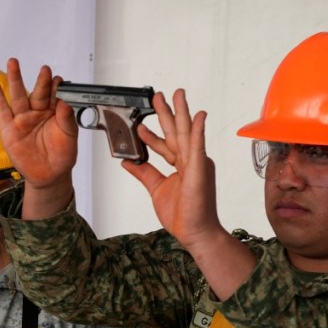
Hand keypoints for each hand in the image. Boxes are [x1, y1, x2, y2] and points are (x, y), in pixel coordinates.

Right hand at [0, 57, 78, 217]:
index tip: (58, 80)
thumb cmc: (61, 156)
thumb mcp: (70, 138)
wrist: (48, 175)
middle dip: (40, 80)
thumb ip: (67, 120)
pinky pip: (2, 110)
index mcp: (54, 113)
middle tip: (43, 68)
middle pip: (37, 92)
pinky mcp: (10, 129)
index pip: (54, 95)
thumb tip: (65, 104)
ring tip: (13, 63)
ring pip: (18, 96)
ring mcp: (23, 119)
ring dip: (15, 79)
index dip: (56, 87)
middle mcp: (38, 113)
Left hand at [123, 89, 255, 298]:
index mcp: (181, 166)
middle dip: (166, 113)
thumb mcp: (156, 189)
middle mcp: (190, 162)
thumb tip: (127, 162)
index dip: (151, 135)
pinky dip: (198, 131)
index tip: (139, 124)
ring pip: (187, 133)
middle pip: (176, 133)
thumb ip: (144, 173)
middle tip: (159, 96)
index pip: (164, 145)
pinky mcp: (200, 170)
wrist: (195, 232)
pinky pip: (198, 147)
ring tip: (177, 95)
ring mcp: (197, 164)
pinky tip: (197, 116)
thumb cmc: (183, 214)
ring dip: (182, 113)